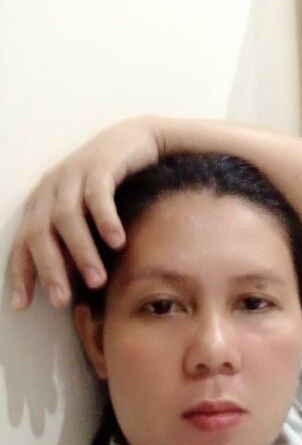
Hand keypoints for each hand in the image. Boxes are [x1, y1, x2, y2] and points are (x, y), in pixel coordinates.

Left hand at [9, 116, 160, 310]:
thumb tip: (69, 285)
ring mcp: (73, 174)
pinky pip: (98, 195)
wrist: (136, 139)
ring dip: (81, 252)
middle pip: (40, 233)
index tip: (22, 305)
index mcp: (41, 203)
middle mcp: (51, 188)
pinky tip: (116, 241)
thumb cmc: (111, 185)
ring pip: (67, 218)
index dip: (21, 273)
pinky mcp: (100, 165)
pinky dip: (104, 220)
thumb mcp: (85, 215)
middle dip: (49, 269)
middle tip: (61, 300)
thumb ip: (74, 243)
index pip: (22, 243)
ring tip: (96, 281)